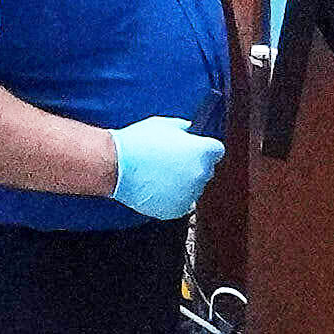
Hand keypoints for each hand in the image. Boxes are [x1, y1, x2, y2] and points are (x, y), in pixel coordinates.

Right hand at [102, 117, 222, 221]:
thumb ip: (184, 129)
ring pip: (193, 187)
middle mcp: (201, 174)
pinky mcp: (178, 209)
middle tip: (170, 160)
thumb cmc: (137, 143)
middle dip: (192, 165)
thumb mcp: (164, 124)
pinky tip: (155, 186)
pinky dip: (172, 196)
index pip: (217, 150)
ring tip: (159, 174)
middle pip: (205, 170)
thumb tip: (189, 132)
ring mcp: (190, 194)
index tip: (193, 149)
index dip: (204, 148)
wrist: (116, 166)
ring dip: (182, 182)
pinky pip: (181, 202)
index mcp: (202, 152)